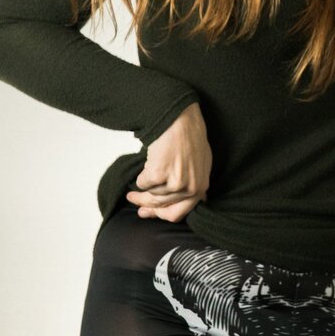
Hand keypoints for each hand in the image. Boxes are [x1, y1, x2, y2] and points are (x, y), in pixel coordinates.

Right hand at [126, 102, 211, 221]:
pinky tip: (147, 163)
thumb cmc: (190, 137)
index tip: (146, 212)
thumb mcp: (201, 164)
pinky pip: (143, 182)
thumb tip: (193, 199)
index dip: (159, 215)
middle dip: (144, 205)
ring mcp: (175, 183)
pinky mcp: (160, 174)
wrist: (181, 120)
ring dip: (142, 188)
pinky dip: (141, 175)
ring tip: (138, 180)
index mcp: (200, 188)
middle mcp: (190, 189)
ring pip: (151, 194)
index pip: (178, 213)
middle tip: (133, 201)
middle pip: (161, 206)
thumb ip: (196, 183)